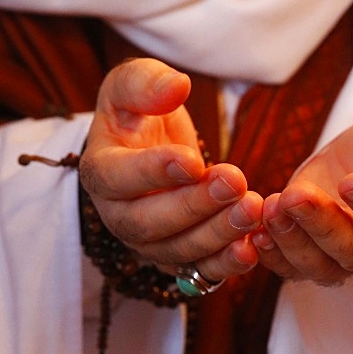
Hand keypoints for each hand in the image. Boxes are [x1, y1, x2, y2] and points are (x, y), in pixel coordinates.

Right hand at [80, 58, 262, 279]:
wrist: (151, 146)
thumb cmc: (139, 112)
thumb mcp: (133, 83)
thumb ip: (146, 82)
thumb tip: (176, 87)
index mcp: (100, 170)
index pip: (117, 178)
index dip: (152, 172)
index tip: (191, 160)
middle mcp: (118, 215)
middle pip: (148, 223)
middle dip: (193, 205)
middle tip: (234, 182)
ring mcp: (149, 242)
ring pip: (177, 250)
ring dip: (217, 234)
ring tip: (252, 208)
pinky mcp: (179, 257)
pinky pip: (200, 271)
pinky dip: (226, 265)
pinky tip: (252, 247)